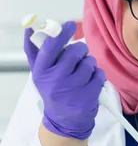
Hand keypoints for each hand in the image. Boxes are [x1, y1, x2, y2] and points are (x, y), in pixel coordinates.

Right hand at [24, 21, 105, 139]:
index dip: (62, 32)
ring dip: (89, 63)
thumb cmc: (53, 91)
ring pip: (89, 61)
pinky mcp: (89, 95)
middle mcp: (56, 79)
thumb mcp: (40, 74)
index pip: (51, 46)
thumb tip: (29, 28)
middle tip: (78, 57)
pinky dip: (98, 75)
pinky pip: (99, 73)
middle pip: (75, 51)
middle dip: (80, 50)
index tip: (70, 24)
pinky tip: (90, 82)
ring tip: (83, 73)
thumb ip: (35, 52)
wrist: (65, 121)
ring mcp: (73, 88)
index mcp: (42, 71)